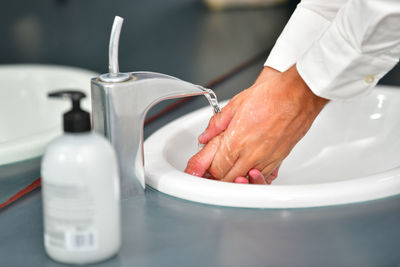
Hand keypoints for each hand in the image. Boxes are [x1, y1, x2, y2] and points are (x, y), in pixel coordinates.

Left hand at [185, 65, 327, 181]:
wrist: (299, 95)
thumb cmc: (271, 95)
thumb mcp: (236, 104)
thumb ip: (217, 123)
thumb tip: (205, 136)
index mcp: (236, 141)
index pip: (216, 168)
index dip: (208, 170)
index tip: (206, 167)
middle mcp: (251, 154)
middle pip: (229, 179)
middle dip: (220, 178)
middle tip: (216, 171)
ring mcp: (266, 159)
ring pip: (247, 181)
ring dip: (237, 179)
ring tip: (232, 171)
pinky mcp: (279, 159)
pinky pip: (264, 177)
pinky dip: (254, 176)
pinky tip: (250, 169)